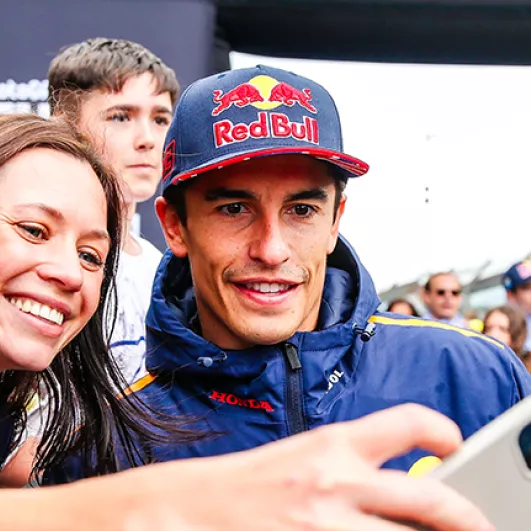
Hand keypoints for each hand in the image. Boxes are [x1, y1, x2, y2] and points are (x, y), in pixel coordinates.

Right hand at [73, 403, 491, 529]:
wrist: (188, 508)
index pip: (404, 421)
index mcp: (331, 444)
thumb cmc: (243, 484)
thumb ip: (348, 468)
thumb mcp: (301, 460)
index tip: (451, 442)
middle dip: (469, 518)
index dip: (439, 429)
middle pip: (432, 500)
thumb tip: (398, 489)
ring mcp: (328, 525)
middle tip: (480, 527)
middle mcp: (337, 481)